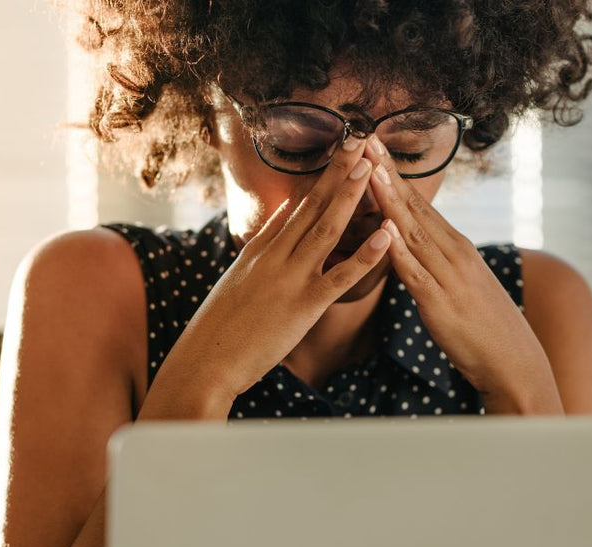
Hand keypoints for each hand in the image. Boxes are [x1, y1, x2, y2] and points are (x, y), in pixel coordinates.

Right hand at [155, 136, 392, 400]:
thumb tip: (283, 215)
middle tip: (360, 140)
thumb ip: (262, 245)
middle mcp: (275, 256)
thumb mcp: (238, 278)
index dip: (322, 177)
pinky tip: (386, 235)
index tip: (341, 151)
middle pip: (312, 206)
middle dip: (338, 172)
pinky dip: (366, 255)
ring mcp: (290, 278)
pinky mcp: (304, 305)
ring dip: (350, 197)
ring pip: (327, 229)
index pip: (297, 205)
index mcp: (261, 249)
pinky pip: (341, 277)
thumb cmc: (220, 327)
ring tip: (370, 167)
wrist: (205, 360)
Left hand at [362, 136, 560, 411]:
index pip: (419, 203)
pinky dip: (399, 251)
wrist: (514, 363)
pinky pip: (416, 274)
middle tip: (364, 139)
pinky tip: (384, 232)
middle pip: (414, 207)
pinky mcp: (440, 304)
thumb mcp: (460, 283)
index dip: (394, 174)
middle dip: (387, 173)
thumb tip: (411, 242)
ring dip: (389, 200)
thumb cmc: (483, 326)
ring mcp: (448, 277)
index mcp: (456, 247)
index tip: (373, 146)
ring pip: (412, 232)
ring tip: (369, 171)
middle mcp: (454, 254)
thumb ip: (436, 260)